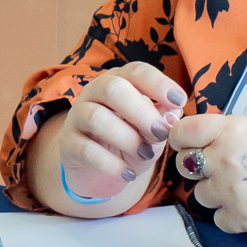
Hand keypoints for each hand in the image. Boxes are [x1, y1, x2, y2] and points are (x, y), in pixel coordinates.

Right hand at [56, 62, 186, 208]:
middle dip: (141, 111)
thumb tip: (174, 113)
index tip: (179, 101)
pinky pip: (86, 150)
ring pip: (96, 118)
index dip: (159, 84)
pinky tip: (127, 174)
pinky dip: (111, 164)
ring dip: (127, 138)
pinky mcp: (67, 143)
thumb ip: (162, 119)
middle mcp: (95, 92)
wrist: (101, 171)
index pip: (137, 71)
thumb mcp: (151, 130)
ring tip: (145, 155)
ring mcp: (77, 116)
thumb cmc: (131, 141)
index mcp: (121, 81)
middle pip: (113, 88)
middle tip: (161, 133)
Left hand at [169, 113, 246, 233]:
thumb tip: (206, 137)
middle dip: (199, 167)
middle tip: (221, 167)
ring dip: (216, 192)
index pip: (182, 132)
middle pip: (185, 165)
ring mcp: (228, 190)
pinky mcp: (237, 217)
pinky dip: (229, 215)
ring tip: (241, 187)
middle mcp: (223, 159)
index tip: (188, 142)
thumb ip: (231, 132)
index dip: (181, 138)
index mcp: (229, 130)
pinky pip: (218, 218)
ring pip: (200, 194)